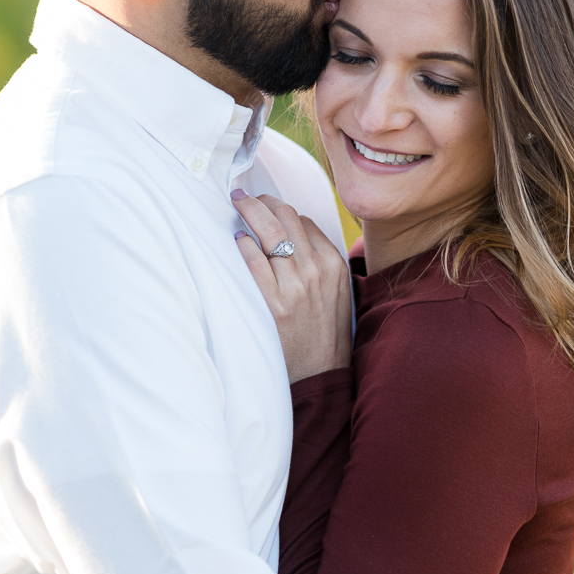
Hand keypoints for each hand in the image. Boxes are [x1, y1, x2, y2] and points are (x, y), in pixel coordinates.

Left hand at [232, 191, 352, 382]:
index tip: (265, 208)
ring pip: (269, 230)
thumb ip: (320, 264)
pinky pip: (253, 259)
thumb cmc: (324, 334)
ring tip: (236, 206)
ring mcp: (294, 287)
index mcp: (334, 265)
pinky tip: (236, 239)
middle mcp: (316, 271)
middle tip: (243, 197)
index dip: (281, 210)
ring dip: (248, 212)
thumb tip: (292, 234)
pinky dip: (243, 244)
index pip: (303, 221)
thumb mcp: (336, 294)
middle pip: (285, 217)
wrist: (320, 376)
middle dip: (261, 201)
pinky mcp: (273, 304)